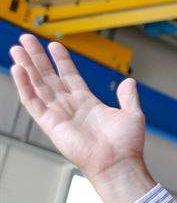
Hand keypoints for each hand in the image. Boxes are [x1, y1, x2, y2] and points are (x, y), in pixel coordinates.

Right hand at [9, 34, 154, 202]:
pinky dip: (24, 85)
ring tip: (17, 48)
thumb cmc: (126, 146)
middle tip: (26, 40)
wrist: (119, 163)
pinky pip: (33, 101)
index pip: (70, 76)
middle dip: (37, 58)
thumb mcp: (132, 114)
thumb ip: (128, 97)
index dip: (62, 60)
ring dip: (26, 66)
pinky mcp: (49, 123)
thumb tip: (129, 82)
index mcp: (88, 103)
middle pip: (49, 76)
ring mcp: (58, 114)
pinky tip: (18, 69)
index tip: (54, 45)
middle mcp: (70, 107)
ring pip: (37, 85)